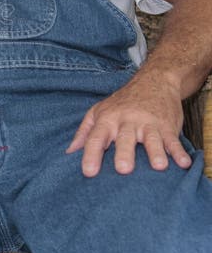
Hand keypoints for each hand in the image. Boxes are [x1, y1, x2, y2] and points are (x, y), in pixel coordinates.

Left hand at [66, 75, 192, 176]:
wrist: (154, 80)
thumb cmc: (122, 102)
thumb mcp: (99, 111)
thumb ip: (84, 132)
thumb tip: (69, 152)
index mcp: (108, 119)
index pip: (96, 137)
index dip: (91, 154)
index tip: (88, 172)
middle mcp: (127, 121)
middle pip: (124, 138)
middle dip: (124, 153)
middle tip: (123, 169)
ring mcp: (148, 123)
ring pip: (151, 138)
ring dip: (155, 151)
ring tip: (159, 166)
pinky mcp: (167, 125)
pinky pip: (173, 139)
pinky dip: (179, 151)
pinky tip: (183, 163)